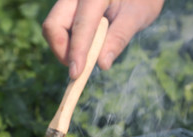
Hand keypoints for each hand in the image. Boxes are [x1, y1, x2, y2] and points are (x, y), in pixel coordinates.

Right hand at [42, 0, 164, 78]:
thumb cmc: (140, 0)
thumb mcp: (137, 17)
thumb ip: (119, 37)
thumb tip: (102, 63)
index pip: (81, 24)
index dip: (77, 51)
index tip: (76, 74)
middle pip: (54, 25)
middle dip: (62, 51)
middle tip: (79, 68)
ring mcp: (69, 0)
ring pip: (53, 27)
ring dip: (65, 48)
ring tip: (87, 54)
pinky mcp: (66, 8)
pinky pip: (58, 27)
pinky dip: (68, 43)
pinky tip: (85, 46)